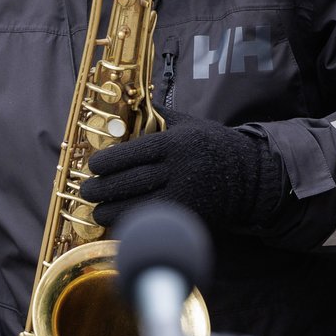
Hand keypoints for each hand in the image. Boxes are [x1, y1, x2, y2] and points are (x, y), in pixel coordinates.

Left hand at [81, 110, 284, 232]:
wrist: (248, 176)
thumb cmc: (209, 144)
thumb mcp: (186, 123)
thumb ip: (155, 116)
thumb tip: (120, 109)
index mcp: (178, 143)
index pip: (135, 153)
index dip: (109, 162)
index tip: (93, 166)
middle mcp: (182, 170)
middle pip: (133, 182)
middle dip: (104, 189)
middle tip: (87, 191)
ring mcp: (187, 197)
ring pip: (141, 208)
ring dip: (113, 212)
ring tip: (96, 211)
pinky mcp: (191, 218)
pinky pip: (156, 223)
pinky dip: (134, 226)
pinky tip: (118, 224)